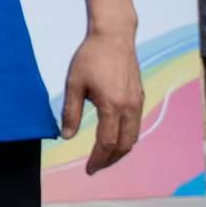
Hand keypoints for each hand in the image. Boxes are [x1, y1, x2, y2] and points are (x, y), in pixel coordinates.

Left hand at [61, 30, 142, 175]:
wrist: (114, 36)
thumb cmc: (91, 57)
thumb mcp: (74, 84)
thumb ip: (70, 112)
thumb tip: (66, 137)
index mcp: (113, 105)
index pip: (107, 143)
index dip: (97, 159)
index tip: (88, 169)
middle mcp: (130, 107)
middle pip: (124, 145)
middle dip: (110, 160)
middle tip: (95, 168)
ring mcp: (138, 102)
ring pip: (133, 137)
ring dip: (119, 151)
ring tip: (103, 157)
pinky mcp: (139, 96)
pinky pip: (135, 125)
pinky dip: (125, 137)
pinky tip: (113, 138)